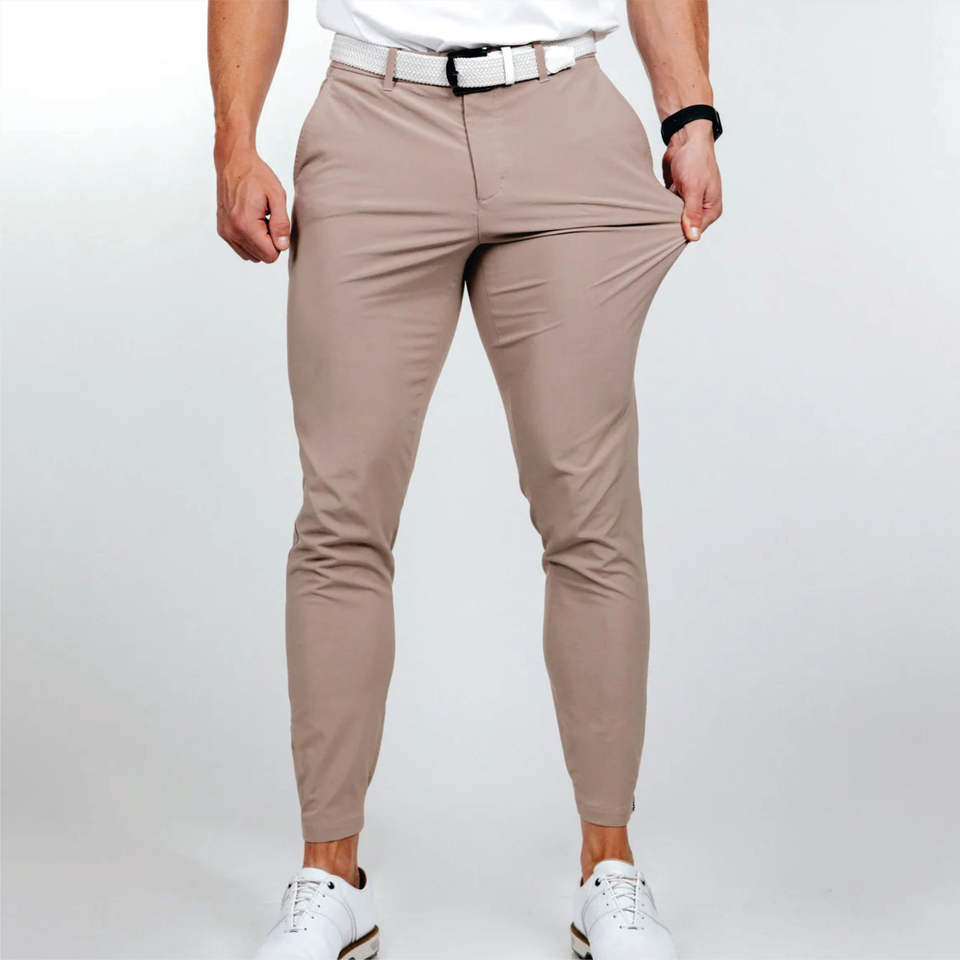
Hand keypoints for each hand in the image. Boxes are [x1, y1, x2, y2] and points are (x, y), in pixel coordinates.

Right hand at [214, 141, 289, 261]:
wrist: (234, 162)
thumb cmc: (256, 176)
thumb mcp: (277, 196)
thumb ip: (281, 223)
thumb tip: (282, 246)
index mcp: (246, 225)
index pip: (270, 255)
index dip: (278, 242)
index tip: (275, 223)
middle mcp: (232, 232)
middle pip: (261, 257)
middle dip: (269, 242)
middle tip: (267, 219)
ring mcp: (226, 232)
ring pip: (251, 255)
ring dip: (259, 242)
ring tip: (259, 219)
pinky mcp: (223, 231)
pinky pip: (241, 248)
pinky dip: (250, 240)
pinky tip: (251, 221)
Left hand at [662, 118, 721, 241]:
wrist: (685, 138)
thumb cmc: (695, 159)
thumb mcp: (693, 188)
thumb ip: (692, 213)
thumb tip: (694, 237)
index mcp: (711, 209)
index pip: (695, 232)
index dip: (680, 233)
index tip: (665, 235)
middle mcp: (702, 208)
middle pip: (684, 226)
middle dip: (672, 226)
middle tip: (657, 226)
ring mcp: (689, 202)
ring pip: (675, 218)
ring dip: (665, 216)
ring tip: (655, 215)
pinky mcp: (678, 195)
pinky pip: (668, 208)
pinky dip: (662, 207)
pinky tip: (654, 207)